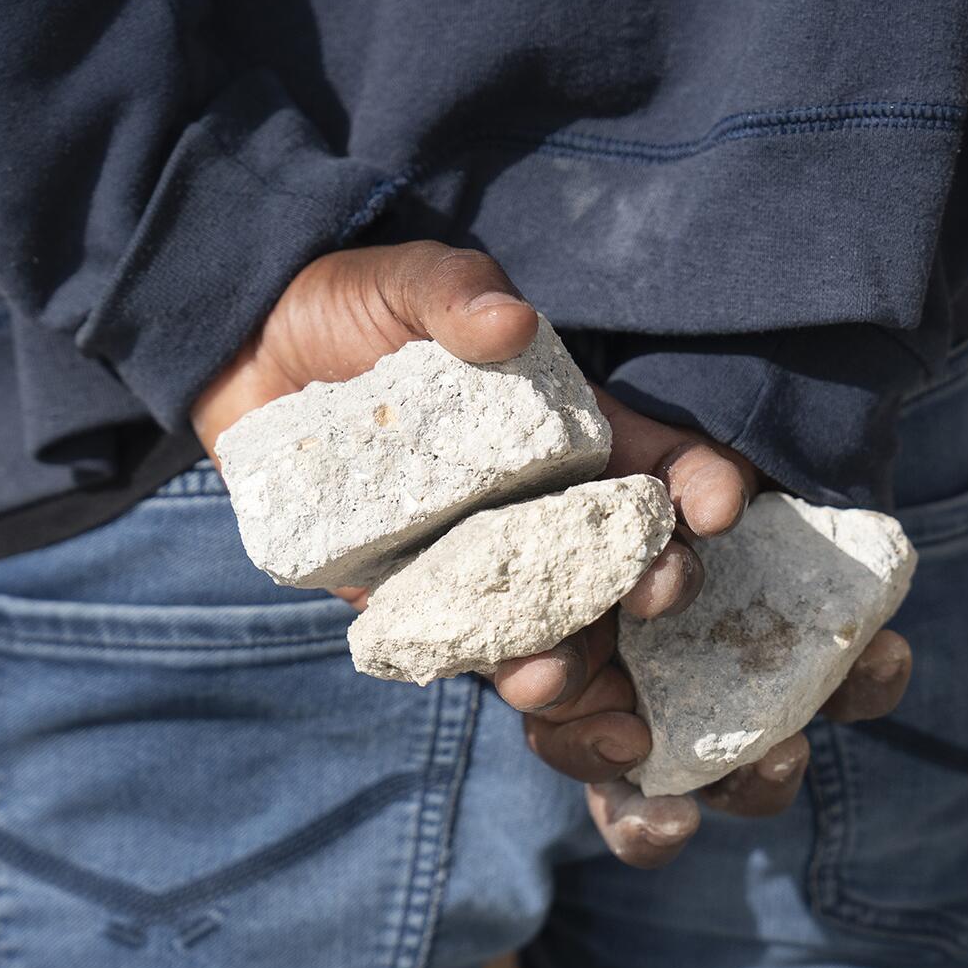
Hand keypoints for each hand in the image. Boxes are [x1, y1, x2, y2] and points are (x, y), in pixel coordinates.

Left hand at [190, 241, 913, 868]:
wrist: (247, 362)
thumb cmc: (346, 311)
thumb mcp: (402, 283)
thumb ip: (453, 292)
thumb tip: (509, 318)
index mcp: (569, 430)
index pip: (659, 460)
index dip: (700, 480)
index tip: (720, 503)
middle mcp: (544, 504)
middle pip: (627, 558)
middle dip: (659, 580)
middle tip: (663, 591)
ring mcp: (489, 561)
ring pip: (560, 623)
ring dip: (575, 655)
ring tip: (557, 672)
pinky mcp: (424, 603)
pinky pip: (472, 650)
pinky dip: (496, 672)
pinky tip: (507, 684)